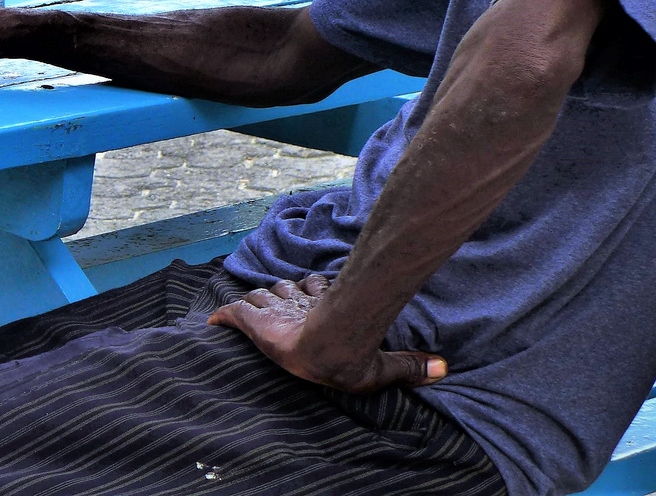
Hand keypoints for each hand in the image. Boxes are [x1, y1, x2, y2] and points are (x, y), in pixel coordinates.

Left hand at [207, 275, 446, 393]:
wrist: (324, 349)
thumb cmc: (350, 357)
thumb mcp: (381, 367)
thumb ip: (409, 367)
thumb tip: (445, 367)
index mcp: (324, 310)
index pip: (315, 291)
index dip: (312, 292)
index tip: (314, 288)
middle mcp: (298, 305)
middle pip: (285, 291)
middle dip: (283, 294)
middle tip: (280, 299)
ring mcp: (274, 312)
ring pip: (260, 297)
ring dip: (258, 301)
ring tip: (253, 307)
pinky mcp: (255, 322)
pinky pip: (232, 315)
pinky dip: (222, 318)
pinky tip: (210, 322)